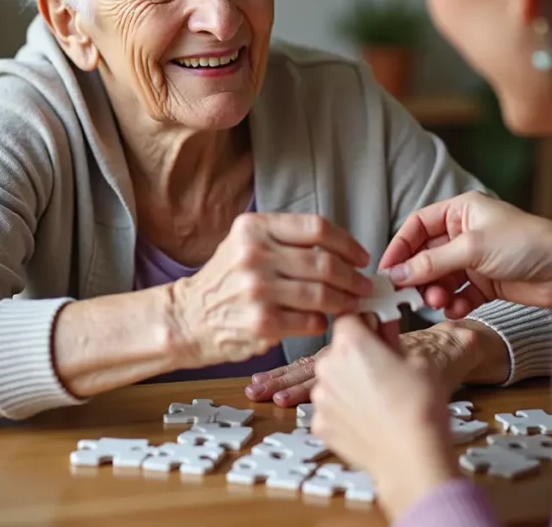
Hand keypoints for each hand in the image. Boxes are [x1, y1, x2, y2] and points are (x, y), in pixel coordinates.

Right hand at [171, 213, 372, 367]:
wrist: (188, 317)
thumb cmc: (224, 280)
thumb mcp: (245, 243)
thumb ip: (285, 239)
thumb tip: (339, 250)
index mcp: (254, 228)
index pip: (316, 228)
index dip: (347, 243)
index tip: (360, 256)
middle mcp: (255, 255)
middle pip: (325, 263)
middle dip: (354, 277)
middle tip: (364, 285)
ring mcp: (258, 291)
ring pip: (323, 294)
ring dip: (345, 300)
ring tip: (352, 303)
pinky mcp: (263, 324)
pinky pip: (311, 321)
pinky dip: (323, 321)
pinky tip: (321, 320)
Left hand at [244, 317, 503, 403]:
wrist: (412, 457)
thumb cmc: (419, 407)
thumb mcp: (417, 359)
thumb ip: (392, 336)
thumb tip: (383, 327)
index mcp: (350, 343)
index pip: (347, 318)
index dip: (362, 324)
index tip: (373, 331)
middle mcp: (327, 366)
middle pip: (336, 350)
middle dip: (354, 355)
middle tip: (379, 368)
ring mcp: (320, 397)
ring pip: (331, 379)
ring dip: (346, 383)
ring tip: (374, 398)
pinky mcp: (319, 424)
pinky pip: (329, 408)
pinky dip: (341, 410)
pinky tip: (364, 417)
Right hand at [381, 191, 551, 315]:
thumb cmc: (526, 243)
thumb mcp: (472, 248)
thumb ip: (431, 262)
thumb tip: (397, 273)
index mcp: (460, 211)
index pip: (417, 226)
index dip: (400, 247)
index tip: (387, 270)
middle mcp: (464, 233)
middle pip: (426, 255)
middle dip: (418, 275)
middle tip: (408, 293)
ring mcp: (475, 259)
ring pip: (440, 278)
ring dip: (435, 292)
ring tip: (438, 302)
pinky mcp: (486, 283)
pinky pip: (458, 294)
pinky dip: (453, 303)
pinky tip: (455, 309)